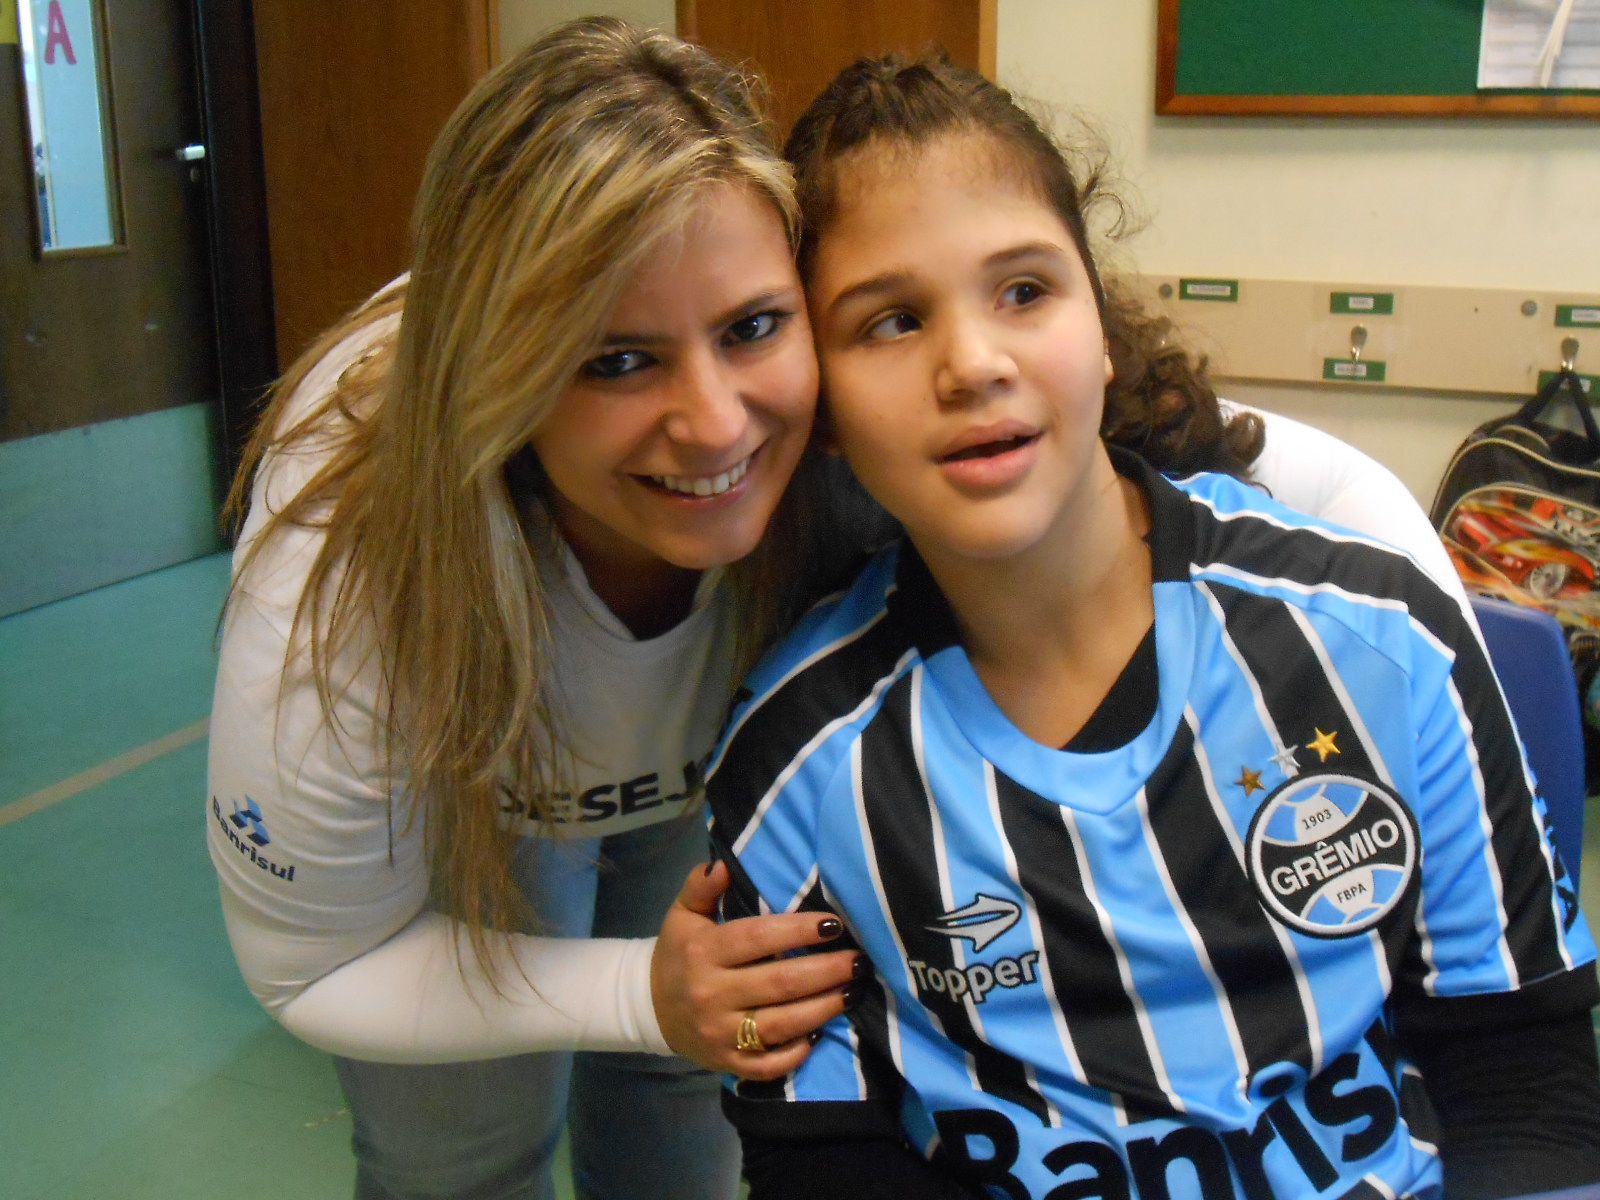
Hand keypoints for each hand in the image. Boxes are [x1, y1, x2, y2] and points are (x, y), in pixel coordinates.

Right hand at [651, 862, 858, 1079]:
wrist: (649, 1008)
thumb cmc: (679, 953)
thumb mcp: (683, 914)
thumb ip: (702, 887)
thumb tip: (722, 864)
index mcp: (704, 952)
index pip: (757, 938)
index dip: (798, 931)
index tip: (834, 925)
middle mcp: (712, 993)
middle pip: (779, 983)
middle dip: (825, 972)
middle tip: (858, 961)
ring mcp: (720, 1033)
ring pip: (780, 1025)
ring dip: (822, 1009)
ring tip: (852, 991)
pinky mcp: (727, 1062)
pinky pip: (768, 1065)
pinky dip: (796, 1054)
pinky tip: (820, 1034)